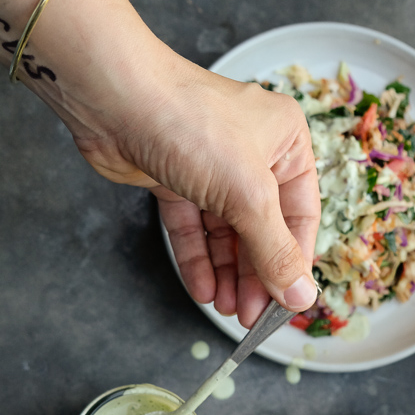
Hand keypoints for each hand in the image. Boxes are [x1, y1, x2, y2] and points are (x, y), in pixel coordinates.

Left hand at [71, 45, 319, 327]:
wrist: (114, 99)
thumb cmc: (190, 125)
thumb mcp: (248, 195)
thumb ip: (274, 250)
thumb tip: (300, 296)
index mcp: (285, 144)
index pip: (300, 216)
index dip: (294, 264)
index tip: (286, 305)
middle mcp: (251, 154)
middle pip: (262, 228)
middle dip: (255, 274)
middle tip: (250, 315)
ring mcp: (210, 167)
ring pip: (226, 231)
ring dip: (226, 272)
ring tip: (224, 307)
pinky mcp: (174, 179)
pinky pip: (192, 226)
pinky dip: (196, 257)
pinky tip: (201, 287)